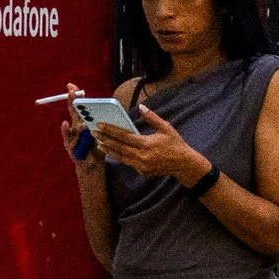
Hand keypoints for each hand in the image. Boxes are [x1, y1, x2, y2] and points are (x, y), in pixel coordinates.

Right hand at [58, 84, 102, 175]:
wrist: (92, 166)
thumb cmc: (97, 149)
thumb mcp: (101, 135)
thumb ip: (101, 124)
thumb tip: (110, 109)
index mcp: (83, 123)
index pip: (79, 107)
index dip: (74, 96)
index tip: (71, 85)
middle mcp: (76, 127)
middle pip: (73, 112)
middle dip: (72, 100)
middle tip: (71, 90)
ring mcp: (71, 136)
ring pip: (73, 124)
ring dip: (76, 118)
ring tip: (81, 116)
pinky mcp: (69, 145)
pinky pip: (67, 136)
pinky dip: (66, 130)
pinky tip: (65, 123)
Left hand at [91, 101, 209, 186]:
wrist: (184, 164)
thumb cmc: (176, 144)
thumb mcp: (166, 128)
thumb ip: (152, 118)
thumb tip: (141, 107)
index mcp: (147, 144)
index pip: (124, 136)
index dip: (111, 130)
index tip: (100, 125)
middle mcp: (142, 156)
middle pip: (119, 147)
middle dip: (105, 139)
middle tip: (94, 132)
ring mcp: (141, 165)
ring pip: (120, 157)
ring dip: (109, 149)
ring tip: (99, 143)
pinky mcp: (142, 171)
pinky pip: (127, 162)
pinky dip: (118, 156)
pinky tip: (111, 151)